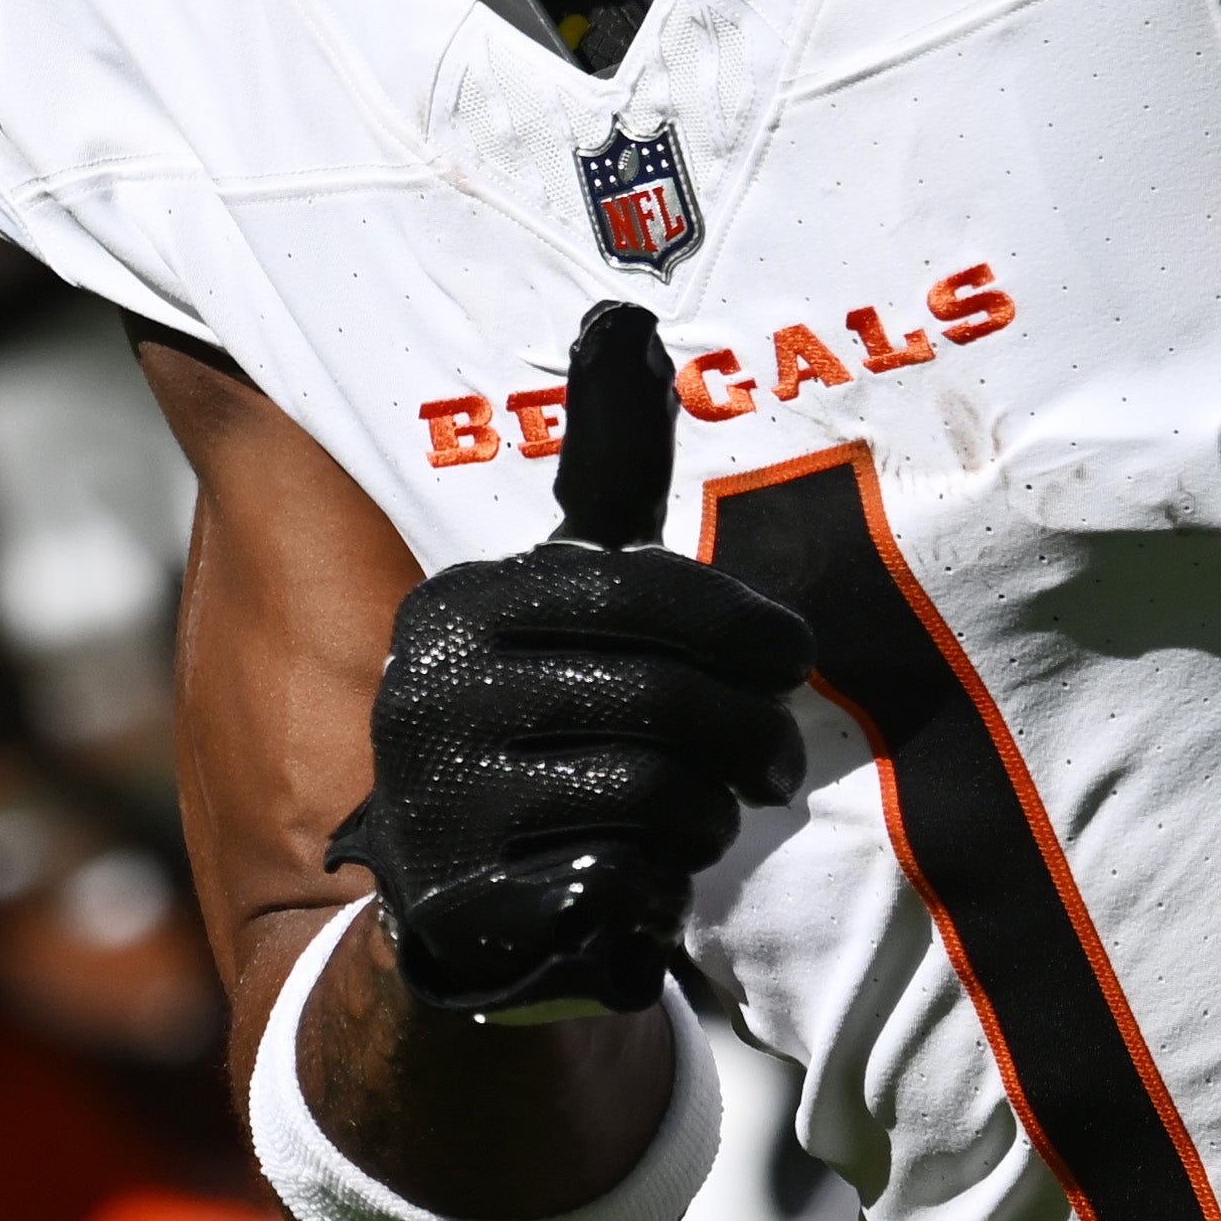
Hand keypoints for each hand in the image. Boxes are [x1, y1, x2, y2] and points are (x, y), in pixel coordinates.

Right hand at [329, 301, 809, 1022]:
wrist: (460, 909)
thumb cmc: (545, 721)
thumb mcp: (565, 596)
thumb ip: (604, 474)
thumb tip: (625, 310)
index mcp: (460, 605)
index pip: (639, 590)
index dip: (743, 624)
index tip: (794, 657)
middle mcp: (426, 695)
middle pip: (666, 703)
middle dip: (749, 738)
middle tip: (777, 765)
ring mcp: (435, 808)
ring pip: (658, 796)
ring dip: (707, 818)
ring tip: (700, 818)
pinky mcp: (463, 910)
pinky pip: (627, 883)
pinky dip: (659, 888)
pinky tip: (641, 880)